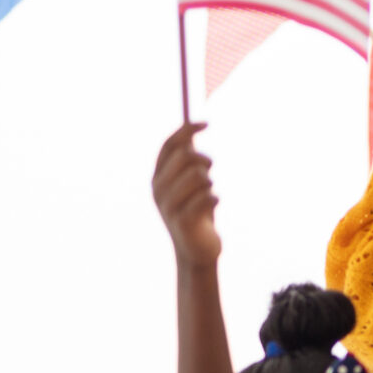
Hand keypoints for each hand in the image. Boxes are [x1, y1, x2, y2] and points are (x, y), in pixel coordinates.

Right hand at [152, 123, 221, 266]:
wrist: (196, 250)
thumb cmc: (196, 212)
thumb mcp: (189, 184)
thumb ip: (188, 162)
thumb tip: (193, 132)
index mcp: (157, 177)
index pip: (169, 146)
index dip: (186, 131)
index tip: (206, 123)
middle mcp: (158, 189)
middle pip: (185, 157)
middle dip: (205, 159)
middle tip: (211, 171)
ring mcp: (167, 205)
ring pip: (199, 176)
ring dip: (211, 183)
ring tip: (209, 195)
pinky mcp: (182, 220)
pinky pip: (208, 197)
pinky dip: (216, 198)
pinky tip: (213, 206)